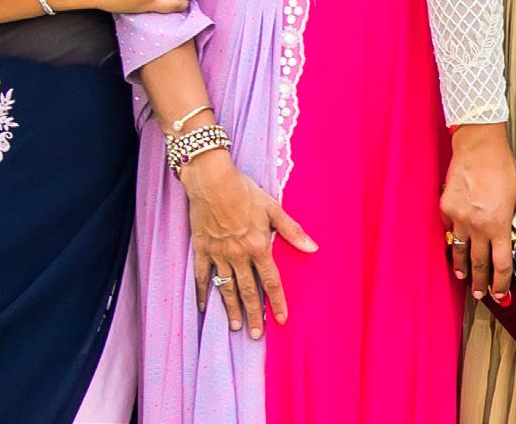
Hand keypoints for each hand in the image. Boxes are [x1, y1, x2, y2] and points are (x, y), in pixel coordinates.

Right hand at [181, 149, 315, 336]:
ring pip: (226, 288)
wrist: (212, 181)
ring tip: (235, 326)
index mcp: (258, 246)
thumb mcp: (273, 209)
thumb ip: (292, 231)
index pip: (271, 281)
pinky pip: (202, 276)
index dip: (277, 302)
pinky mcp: (202, 249)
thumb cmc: (244, 191)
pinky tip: (204, 307)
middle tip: (256, 334)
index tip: (281, 320)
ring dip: (231, 308)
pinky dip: (203, 293)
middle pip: (248, 290)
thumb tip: (313, 248)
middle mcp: (238, 255)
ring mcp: (218, 254)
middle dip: (254, 314)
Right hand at [441, 124, 515, 303]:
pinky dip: (453, 239)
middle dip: (480, 283)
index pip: (502, 264)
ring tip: (463, 276)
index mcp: (500, 225)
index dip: (501, 283)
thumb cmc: (502, 167)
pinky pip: (449, 231)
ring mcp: (459, 218)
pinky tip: (455, 245)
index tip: (500, 292)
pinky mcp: (446, 209)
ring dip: (462, 267)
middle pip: (478, 264)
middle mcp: (478, 226)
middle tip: (480, 294)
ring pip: (459, 252)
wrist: (478, 147)